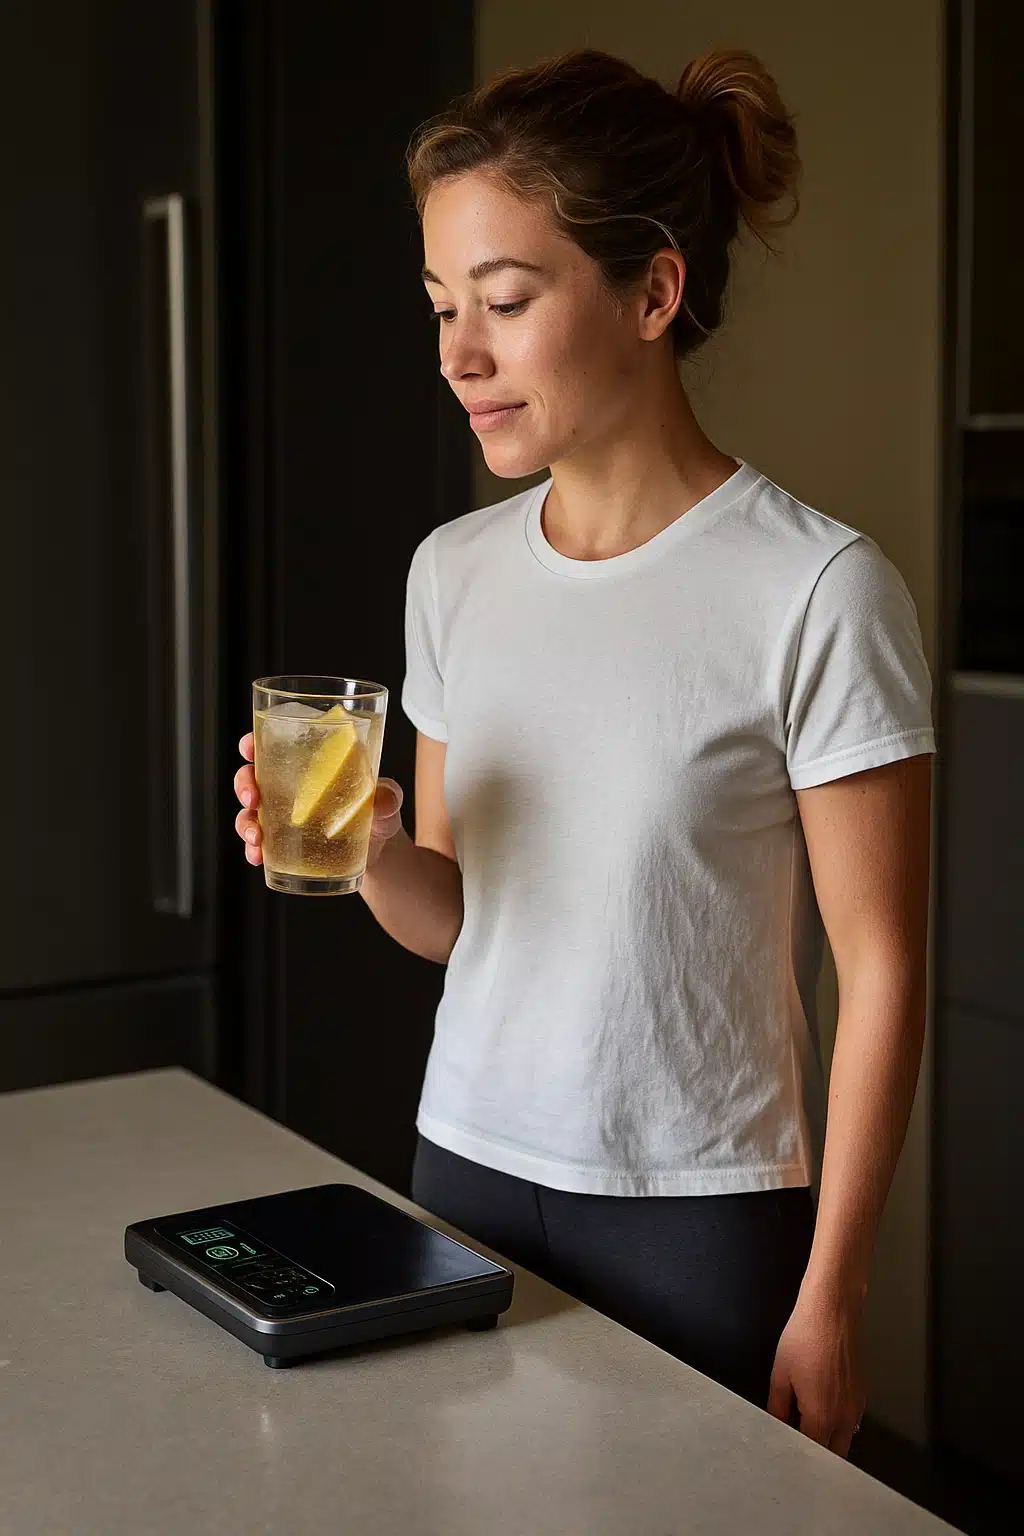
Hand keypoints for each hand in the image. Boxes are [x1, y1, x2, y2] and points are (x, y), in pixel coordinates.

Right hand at [233, 732, 404, 869]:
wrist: (381, 854)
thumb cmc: (380, 814)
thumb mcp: (388, 800)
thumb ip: (389, 796)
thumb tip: (384, 799)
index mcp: (311, 763)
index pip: (274, 743)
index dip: (253, 742)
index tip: (249, 748)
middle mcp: (290, 786)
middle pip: (252, 775)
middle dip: (243, 784)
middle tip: (252, 798)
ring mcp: (284, 815)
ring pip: (249, 811)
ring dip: (245, 822)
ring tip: (257, 837)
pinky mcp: (284, 842)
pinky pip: (258, 843)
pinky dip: (252, 849)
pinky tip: (258, 856)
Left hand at [766, 1288, 866, 1457]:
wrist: (832, 1310)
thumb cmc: (807, 1335)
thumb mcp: (780, 1373)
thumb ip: (777, 1407)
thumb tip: (775, 1423)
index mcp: (822, 1416)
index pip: (812, 1452)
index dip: (798, 1452)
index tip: (788, 1447)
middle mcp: (844, 1416)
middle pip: (834, 1453)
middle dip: (817, 1451)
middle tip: (798, 1437)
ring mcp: (857, 1406)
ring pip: (845, 1437)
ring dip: (830, 1437)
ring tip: (807, 1419)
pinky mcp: (862, 1393)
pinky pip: (853, 1420)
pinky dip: (840, 1421)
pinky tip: (822, 1403)